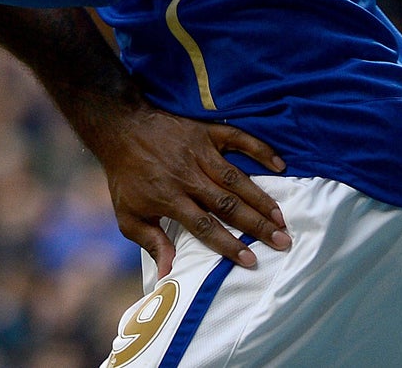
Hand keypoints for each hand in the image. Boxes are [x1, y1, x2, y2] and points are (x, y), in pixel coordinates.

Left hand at [81, 105, 291, 273]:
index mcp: (170, 197)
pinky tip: (280, 164)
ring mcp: (198, 152)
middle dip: (256, 225)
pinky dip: (259, 149)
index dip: (228, 244)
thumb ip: (150, 242)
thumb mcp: (128, 214)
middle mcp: (187, 176)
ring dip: (261, 198)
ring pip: (235, 178)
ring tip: (281, 218)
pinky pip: (237, 139)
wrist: (119, 128)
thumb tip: (168, 273)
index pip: (204, 226)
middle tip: (282, 241)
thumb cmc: (126, 176)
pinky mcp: (204, 132)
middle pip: (227, 204)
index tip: (251, 260)